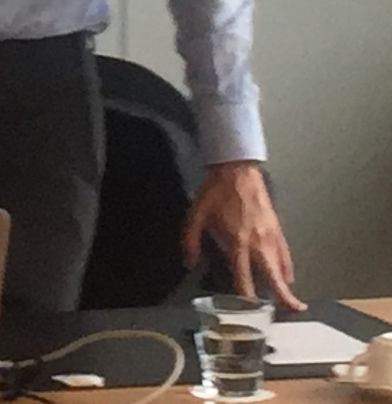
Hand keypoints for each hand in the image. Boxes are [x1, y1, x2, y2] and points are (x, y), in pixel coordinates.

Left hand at [183, 160, 303, 309]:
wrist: (237, 170)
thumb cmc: (216, 191)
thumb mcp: (195, 214)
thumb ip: (190, 240)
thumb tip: (189, 261)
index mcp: (237, 241)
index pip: (243, 275)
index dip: (246, 294)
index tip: (247, 308)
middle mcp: (257, 242)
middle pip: (273, 276)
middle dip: (282, 296)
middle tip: (291, 311)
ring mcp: (270, 236)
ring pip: (282, 267)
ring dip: (286, 284)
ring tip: (292, 302)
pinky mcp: (277, 228)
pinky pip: (285, 253)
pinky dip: (287, 267)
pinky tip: (288, 276)